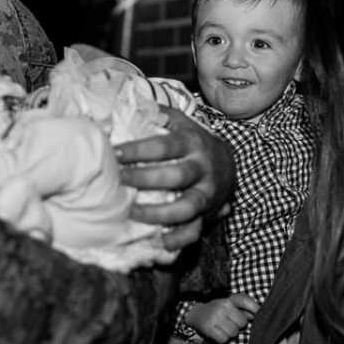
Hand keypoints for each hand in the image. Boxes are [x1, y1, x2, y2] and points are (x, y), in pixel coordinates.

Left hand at [114, 108, 234, 250]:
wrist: (229, 165)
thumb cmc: (195, 143)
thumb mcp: (183, 123)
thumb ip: (160, 114)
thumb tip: (130, 102)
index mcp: (193, 144)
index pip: (165, 146)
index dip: (139, 150)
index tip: (114, 153)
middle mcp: (202, 169)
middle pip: (176, 176)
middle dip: (145, 179)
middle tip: (120, 179)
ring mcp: (207, 194)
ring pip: (187, 207)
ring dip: (159, 213)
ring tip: (132, 211)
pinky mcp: (208, 215)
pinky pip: (195, 231)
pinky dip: (177, 240)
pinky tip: (158, 242)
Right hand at [186, 294, 258, 343]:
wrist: (195, 313)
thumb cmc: (217, 310)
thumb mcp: (229, 305)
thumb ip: (243, 309)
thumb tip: (256, 314)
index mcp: (229, 299)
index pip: (244, 300)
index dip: (254, 307)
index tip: (259, 313)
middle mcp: (223, 306)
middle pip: (242, 322)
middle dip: (239, 326)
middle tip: (231, 323)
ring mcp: (215, 316)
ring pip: (234, 332)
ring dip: (230, 334)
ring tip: (224, 328)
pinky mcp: (208, 327)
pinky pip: (224, 339)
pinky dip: (223, 339)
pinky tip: (218, 333)